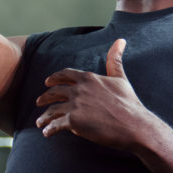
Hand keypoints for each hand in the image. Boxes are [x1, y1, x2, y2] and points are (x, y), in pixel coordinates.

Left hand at [35, 39, 151, 148]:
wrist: (134, 125)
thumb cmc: (129, 103)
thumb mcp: (121, 78)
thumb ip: (115, 60)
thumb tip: (120, 40)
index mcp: (88, 78)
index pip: (65, 74)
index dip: (55, 78)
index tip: (47, 81)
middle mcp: (79, 89)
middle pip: (55, 92)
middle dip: (45, 97)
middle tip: (39, 102)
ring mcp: (75, 105)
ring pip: (53, 110)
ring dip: (44, 117)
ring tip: (40, 123)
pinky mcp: (74, 121)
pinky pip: (56, 125)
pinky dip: (50, 129)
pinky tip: (47, 133)